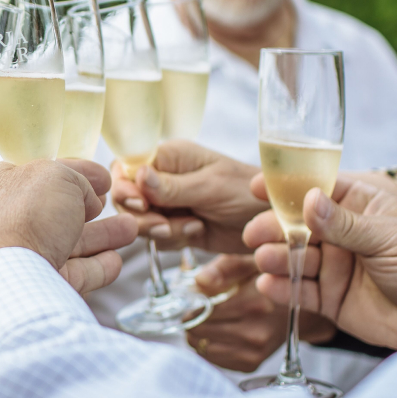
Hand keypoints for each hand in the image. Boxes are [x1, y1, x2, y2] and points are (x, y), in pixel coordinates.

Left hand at [0, 159, 137, 286]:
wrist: (9, 280)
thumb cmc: (25, 217)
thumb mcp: (57, 175)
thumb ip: (77, 178)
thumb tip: (88, 199)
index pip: (41, 174)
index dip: (74, 171)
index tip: (101, 176)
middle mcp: (5, 221)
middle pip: (56, 211)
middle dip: (88, 207)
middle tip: (109, 201)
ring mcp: (21, 257)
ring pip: (69, 243)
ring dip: (101, 236)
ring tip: (130, 229)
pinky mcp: (37, 288)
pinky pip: (72, 274)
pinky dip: (96, 267)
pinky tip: (115, 261)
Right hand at [111, 141, 266, 252]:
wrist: (271, 222)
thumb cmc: (247, 191)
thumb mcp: (210, 187)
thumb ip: (171, 186)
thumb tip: (137, 174)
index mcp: (169, 157)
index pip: (126, 167)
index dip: (125, 187)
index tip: (141, 204)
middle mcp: (163, 178)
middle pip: (127, 198)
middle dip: (143, 216)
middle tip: (166, 225)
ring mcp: (168, 203)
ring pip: (140, 221)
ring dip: (162, 231)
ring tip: (192, 227)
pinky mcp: (176, 226)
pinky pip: (158, 238)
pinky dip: (173, 240)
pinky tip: (197, 232)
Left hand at [187, 254, 335, 371]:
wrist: (301, 305)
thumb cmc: (270, 279)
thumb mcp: (248, 262)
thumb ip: (222, 268)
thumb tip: (197, 280)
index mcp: (253, 303)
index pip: (202, 311)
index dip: (189, 303)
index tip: (187, 297)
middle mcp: (254, 331)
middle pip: (198, 330)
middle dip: (190, 317)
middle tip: (193, 306)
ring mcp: (253, 350)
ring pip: (201, 346)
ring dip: (196, 332)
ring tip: (204, 317)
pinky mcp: (251, 363)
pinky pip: (213, 358)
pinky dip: (207, 344)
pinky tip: (216, 330)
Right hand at [244, 176, 396, 349]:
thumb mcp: (388, 237)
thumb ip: (345, 223)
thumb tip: (307, 201)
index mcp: (360, 206)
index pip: (317, 189)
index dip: (287, 187)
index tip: (258, 187)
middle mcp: (342, 234)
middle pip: (298, 225)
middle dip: (274, 227)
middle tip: (255, 233)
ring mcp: (335, 266)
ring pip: (295, 257)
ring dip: (275, 257)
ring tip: (265, 259)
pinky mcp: (331, 298)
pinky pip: (300, 291)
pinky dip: (282, 288)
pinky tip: (269, 284)